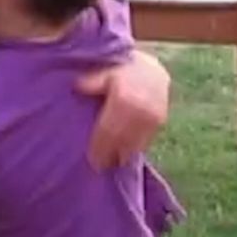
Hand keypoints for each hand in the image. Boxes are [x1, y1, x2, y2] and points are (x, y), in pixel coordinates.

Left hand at [76, 50, 170, 169]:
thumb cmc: (123, 72)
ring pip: (134, 142)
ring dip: (122, 156)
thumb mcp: (106, 72)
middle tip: (99, 167)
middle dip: (109, 155)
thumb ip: (92, 82)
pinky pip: (146, 140)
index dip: (99, 147)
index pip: (107, 130)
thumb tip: (76, 86)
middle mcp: (139, 109)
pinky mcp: (160, 121)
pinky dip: (134, 148)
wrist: (152, 70)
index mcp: (123, 99)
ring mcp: (151, 116)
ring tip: (111, 163)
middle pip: (120, 140)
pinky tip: (125, 153)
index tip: (91, 159)